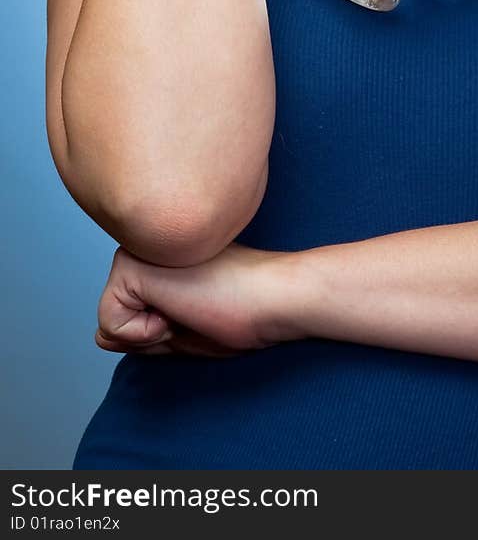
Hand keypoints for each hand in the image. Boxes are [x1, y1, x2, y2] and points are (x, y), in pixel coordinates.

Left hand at [93, 242, 309, 356]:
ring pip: (108, 320)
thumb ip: (143, 332)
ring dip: (147, 331)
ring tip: (189, 305)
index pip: (125, 313)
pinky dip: (143, 332)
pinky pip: (109, 322)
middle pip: (114, 316)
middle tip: (194, 309)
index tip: (200, 309)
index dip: (158, 332)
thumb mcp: (183, 330)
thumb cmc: (240, 311)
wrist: (272, 297)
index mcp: (157, 257)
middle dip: (148, 332)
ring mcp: (136, 250)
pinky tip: (180, 307)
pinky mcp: (131, 264)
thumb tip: (100, 336)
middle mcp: (143, 246)